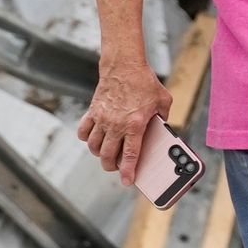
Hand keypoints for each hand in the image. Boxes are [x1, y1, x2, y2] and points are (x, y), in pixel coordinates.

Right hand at [77, 59, 170, 185]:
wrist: (124, 65)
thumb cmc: (145, 82)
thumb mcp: (163, 101)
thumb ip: (164, 117)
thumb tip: (163, 129)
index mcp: (135, 124)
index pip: (130, 155)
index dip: (128, 171)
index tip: (128, 181)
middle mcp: (116, 125)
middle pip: (108, 156)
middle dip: (112, 167)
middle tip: (116, 167)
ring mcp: (102, 119)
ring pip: (95, 147)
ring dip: (100, 154)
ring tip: (107, 154)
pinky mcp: (93, 112)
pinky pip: (83, 132)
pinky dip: (87, 139)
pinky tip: (95, 139)